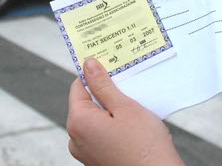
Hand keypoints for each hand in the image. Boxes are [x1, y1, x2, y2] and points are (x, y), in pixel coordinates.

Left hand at [66, 58, 183, 165]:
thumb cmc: (145, 147)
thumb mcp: (125, 107)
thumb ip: (103, 85)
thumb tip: (88, 65)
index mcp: (78, 123)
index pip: (78, 86)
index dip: (94, 74)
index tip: (111, 66)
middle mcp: (76, 139)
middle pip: (86, 103)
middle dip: (105, 93)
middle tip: (128, 86)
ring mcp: (86, 153)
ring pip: (95, 119)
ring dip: (111, 110)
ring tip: (133, 108)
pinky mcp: (97, 160)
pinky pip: (100, 135)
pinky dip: (113, 126)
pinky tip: (132, 126)